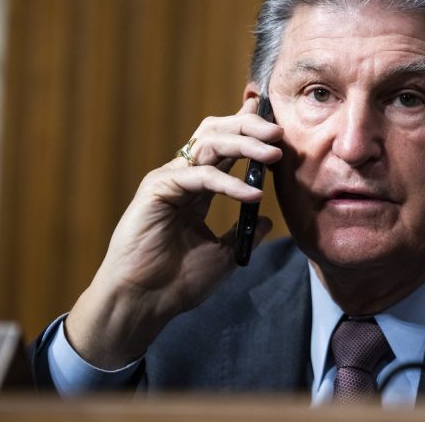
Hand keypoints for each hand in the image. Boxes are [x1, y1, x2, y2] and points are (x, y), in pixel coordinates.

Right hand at [65, 97, 283, 368]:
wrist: (146, 303)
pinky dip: (229, 183)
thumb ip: (244, 231)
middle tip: (279, 131)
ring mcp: (169, 180)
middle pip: (216, 133)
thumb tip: (267, 219)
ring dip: (245, 145)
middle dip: (248, 127)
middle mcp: (183, 177)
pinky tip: (253, 194)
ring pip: (208, 144)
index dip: (248, 130)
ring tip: (274, 154)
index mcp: (198, 187)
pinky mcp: (157, 189)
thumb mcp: (224, 254)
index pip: (225, 147)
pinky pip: (200, 177)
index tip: (276, 122)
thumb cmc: (178, 282)